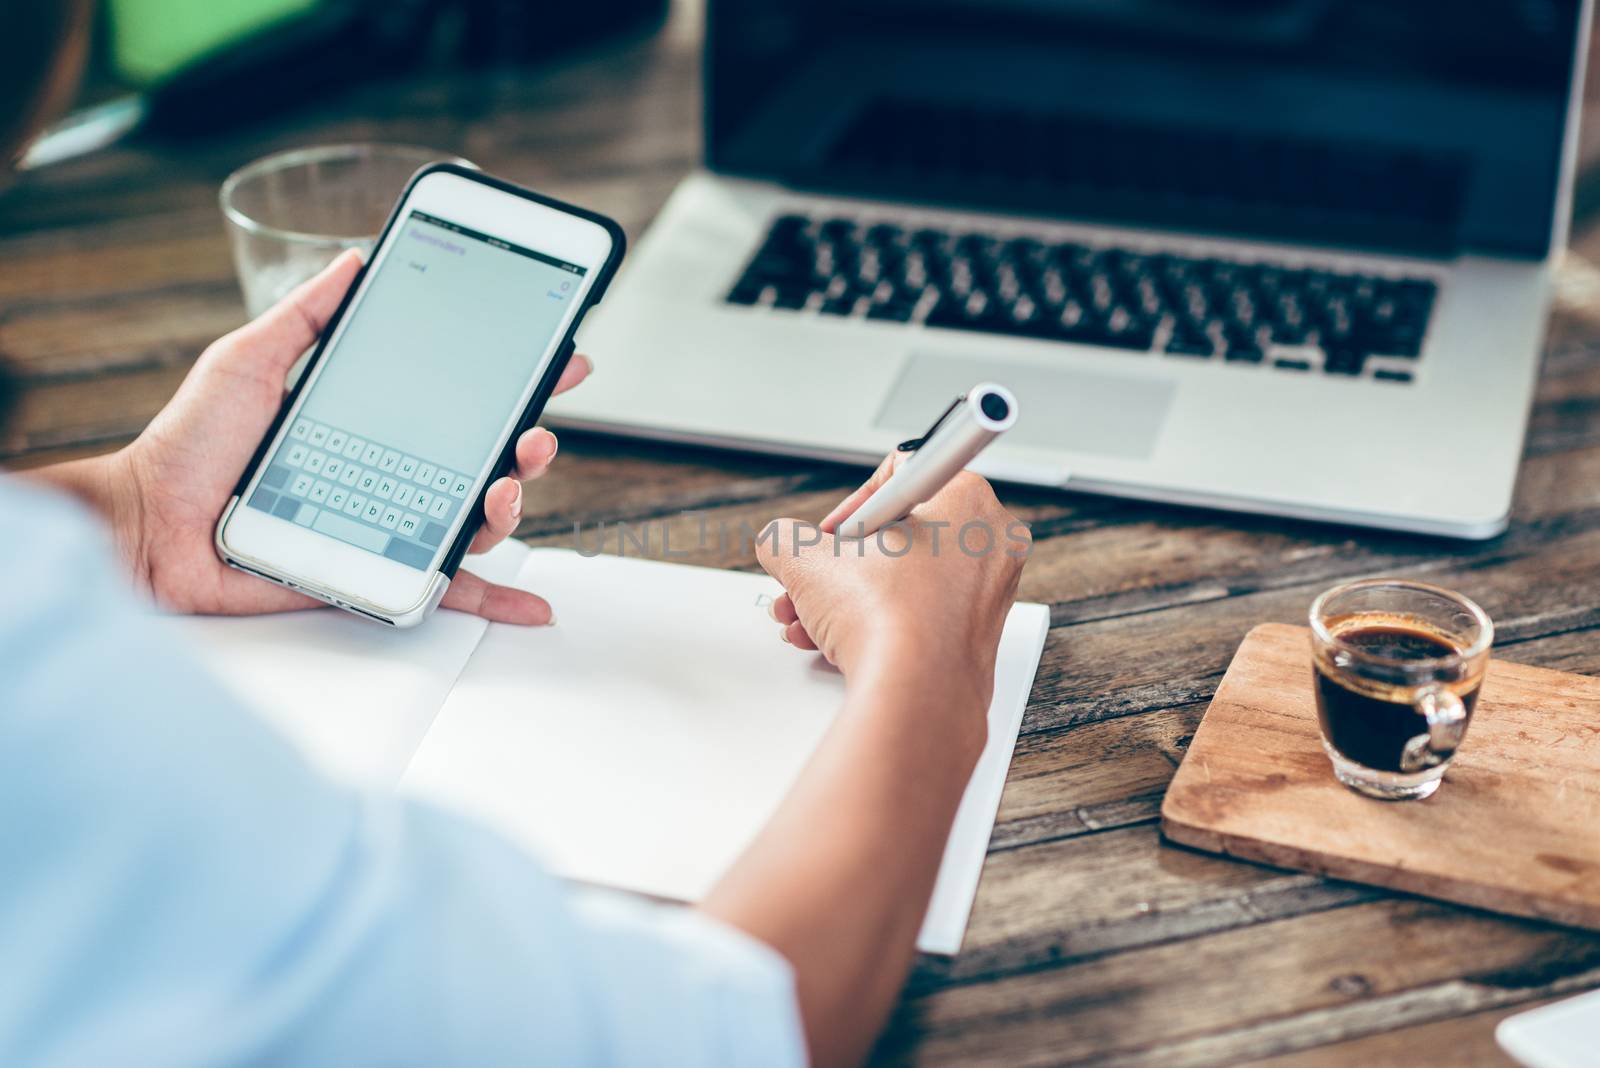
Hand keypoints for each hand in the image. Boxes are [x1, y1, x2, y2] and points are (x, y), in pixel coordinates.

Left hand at [36, 250, 584, 623]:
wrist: (149, 525)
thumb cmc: (188, 446)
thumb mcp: (249, 360)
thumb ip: (305, 315)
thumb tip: (355, 261)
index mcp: (374, 421)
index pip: (460, 398)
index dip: (515, 380)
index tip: (558, 357)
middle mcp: (393, 472)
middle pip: (484, 458)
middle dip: (528, 442)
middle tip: (534, 430)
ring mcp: (390, 523)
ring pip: (477, 518)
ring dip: (513, 503)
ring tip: (506, 488)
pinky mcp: (379, 574)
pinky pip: (446, 589)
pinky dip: (496, 598)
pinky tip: (534, 604)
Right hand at [755, 451, 1029, 705]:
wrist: (914, 696)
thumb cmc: (886, 619)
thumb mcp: (809, 560)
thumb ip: (786, 539)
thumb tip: (778, 542)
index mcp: (968, 498)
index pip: (900, 474)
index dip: (852, 508)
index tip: (833, 536)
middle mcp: (991, 542)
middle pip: (899, 535)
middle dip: (843, 563)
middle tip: (818, 579)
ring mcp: (990, 593)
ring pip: (905, 580)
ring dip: (848, 597)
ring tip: (812, 617)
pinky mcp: (979, 636)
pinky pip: (921, 613)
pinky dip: (878, 623)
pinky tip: (836, 640)